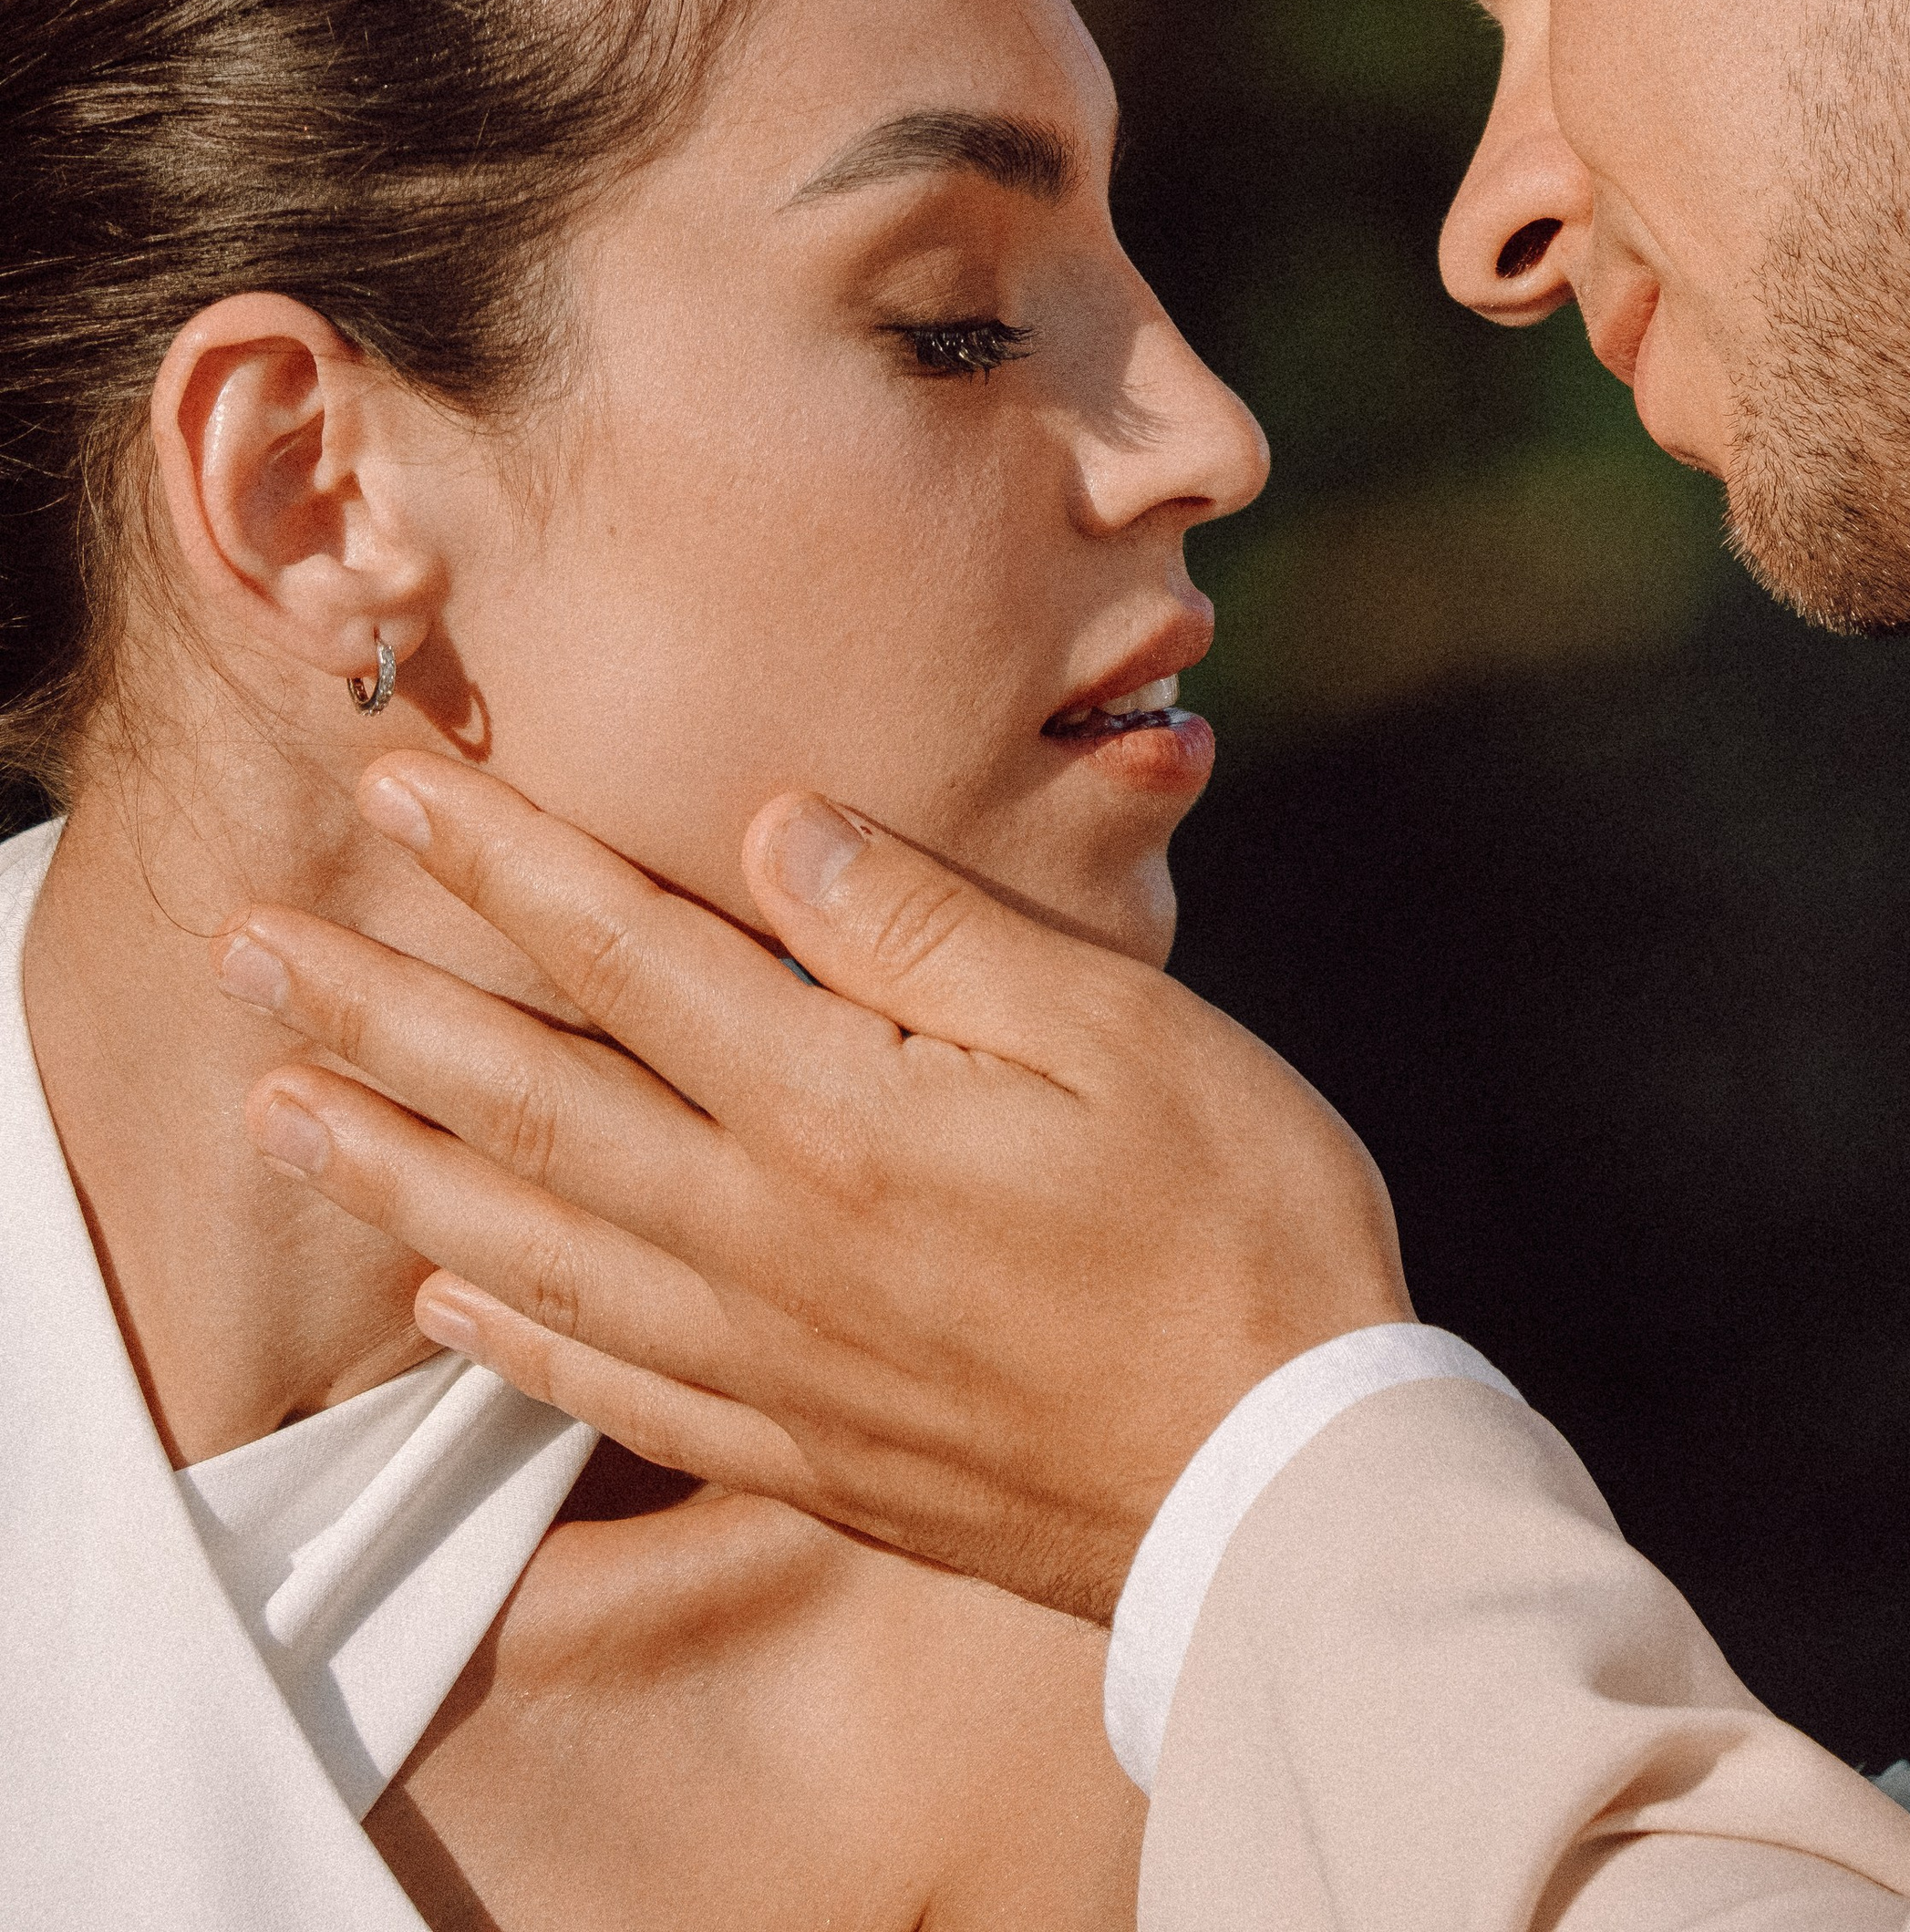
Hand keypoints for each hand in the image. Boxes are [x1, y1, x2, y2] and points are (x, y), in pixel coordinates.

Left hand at [220, 759, 1412, 1621]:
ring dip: (395, 1173)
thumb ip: (929, 930)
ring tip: (283, 1112)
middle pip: (536, 1101)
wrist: (1289, 1488)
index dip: (503, 864)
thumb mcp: (1124, 1028)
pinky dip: (510, 1340)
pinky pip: (612, 1385)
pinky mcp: (805, 1446)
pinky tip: (445, 1304)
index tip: (391, 790)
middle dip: (384, 1013)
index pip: (632, 955)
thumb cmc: (1239, 1226)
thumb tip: (777, 825)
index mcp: (846, 1110)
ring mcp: (775, 1355)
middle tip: (251, 952)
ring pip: (535, 1247)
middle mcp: (773, 1233)